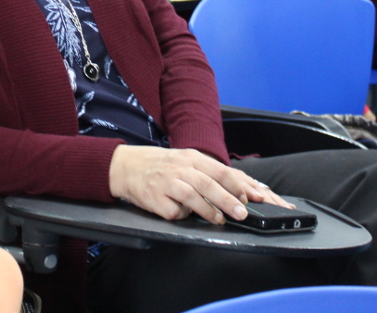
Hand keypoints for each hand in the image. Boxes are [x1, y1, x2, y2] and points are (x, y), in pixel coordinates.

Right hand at [108, 145, 290, 223]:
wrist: (126, 166)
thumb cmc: (161, 165)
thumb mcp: (185, 160)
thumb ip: (207, 172)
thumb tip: (237, 188)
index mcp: (191, 158)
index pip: (220, 170)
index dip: (237, 185)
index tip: (250, 197)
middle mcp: (180, 169)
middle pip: (209, 184)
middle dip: (228, 200)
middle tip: (242, 214)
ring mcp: (166, 183)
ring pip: (192, 198)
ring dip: (209, 211)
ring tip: (219, 219)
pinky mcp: (154, 198)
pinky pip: (173, 211)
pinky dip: (181, 215)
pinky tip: (183, 214)